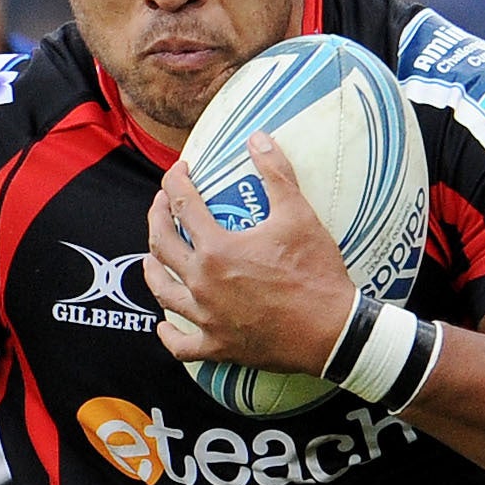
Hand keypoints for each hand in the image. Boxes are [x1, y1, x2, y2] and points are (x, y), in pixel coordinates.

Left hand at [147, 133, 359, 374]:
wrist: (332, 331)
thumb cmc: (316, 273)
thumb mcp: (299, 215)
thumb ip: (276, 173)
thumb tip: (258, 137)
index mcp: (217, 249)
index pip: (183, 205)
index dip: (176, 181)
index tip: (181, 170)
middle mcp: (202, 283)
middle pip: (162, 245)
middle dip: (157, 217)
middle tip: (163, 203)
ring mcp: (206, 317)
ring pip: (163, 292)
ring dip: (153, 269)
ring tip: (153, 258)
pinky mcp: (217, 346)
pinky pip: (181, 345)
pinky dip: (168, 334)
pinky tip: (164, 325)